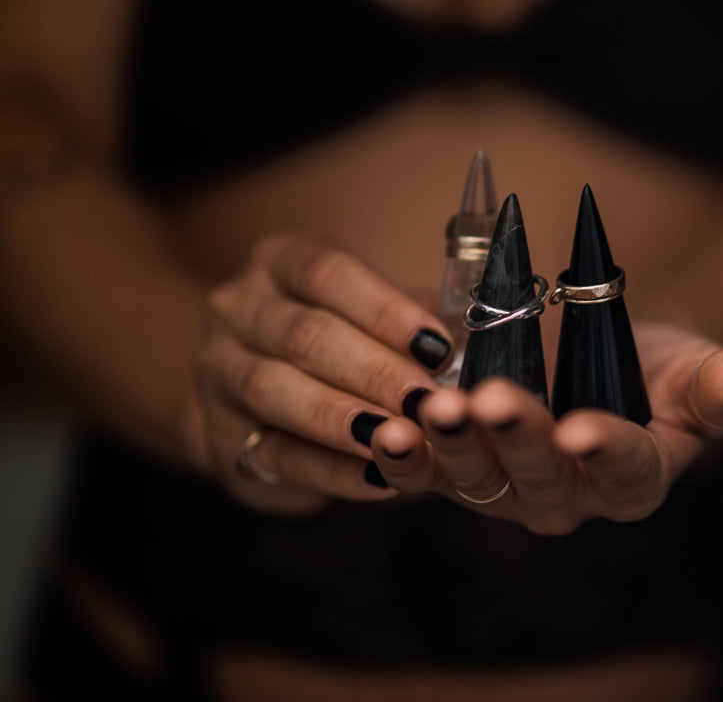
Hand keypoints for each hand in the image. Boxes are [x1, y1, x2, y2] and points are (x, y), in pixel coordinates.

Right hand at [187, 232, 454, 511]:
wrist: (251, 396)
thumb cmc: (335, 341)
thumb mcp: (369, 313)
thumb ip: (416, 318)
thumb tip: (483, 333)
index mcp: (281, 261)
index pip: (327, 272)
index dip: (384, 309)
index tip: (437, 345)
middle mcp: (239, 308)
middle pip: (305, 335)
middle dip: (374, 372)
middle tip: (427, 402)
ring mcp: (219, 371)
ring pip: (277, 392)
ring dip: (345, 419)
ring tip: (400, 440)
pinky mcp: (222, 436)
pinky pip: (277, 456)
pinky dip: (332, 472)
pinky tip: (378, 480)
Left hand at [369, 323, 722, 533]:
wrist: (608, 369)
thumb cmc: (659, 371)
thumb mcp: (697, 372)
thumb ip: (719, 388)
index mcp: (635, 478)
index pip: (625, 473)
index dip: (605, 452)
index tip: (583, 430)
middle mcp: (569, 497)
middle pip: (542, 480)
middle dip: (515, 441)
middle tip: (492, 402)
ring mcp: (508, 489)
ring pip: (478, 481)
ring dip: (450, 448)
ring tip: (429, 411)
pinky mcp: (461, 470)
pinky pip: (428, 476)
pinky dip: (405, 460)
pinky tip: (386, 431)